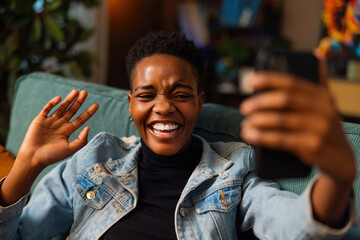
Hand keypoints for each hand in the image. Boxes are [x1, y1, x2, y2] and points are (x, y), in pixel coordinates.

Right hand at [17, 89, 98, 170]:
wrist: (34, 158)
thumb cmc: (52, 156)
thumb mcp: (70, 149)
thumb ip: (81, 140)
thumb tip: (88, 127)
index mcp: (68, 131)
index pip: (81, 119)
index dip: (88, 112)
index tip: (96, 105)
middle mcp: (60, 124)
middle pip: (72, 110)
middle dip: (79, 102)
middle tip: (85, 92)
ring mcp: (50, 121)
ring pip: (61, 107)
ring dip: (68, 99)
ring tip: (76, 91)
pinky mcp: (40, 119)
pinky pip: (47, 108)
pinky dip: (52, 103)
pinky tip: (59, 99)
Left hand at [240, 72, 355, 182]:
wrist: (342, 160)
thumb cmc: (326, 128)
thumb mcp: (326, 104)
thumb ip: (319, 82)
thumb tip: (317, 54)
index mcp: (322, 96)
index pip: (292, 82)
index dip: (269, 79)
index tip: (250, 80)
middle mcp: (323, 109)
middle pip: (285, 99)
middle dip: (261, 102)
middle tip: (244, 107)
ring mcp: (319, 128)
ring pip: (281, 120)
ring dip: (258, 121)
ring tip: (245, 125)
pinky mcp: (313, 146)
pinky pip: (281, 140)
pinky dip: (263, 137)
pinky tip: (251, 136)